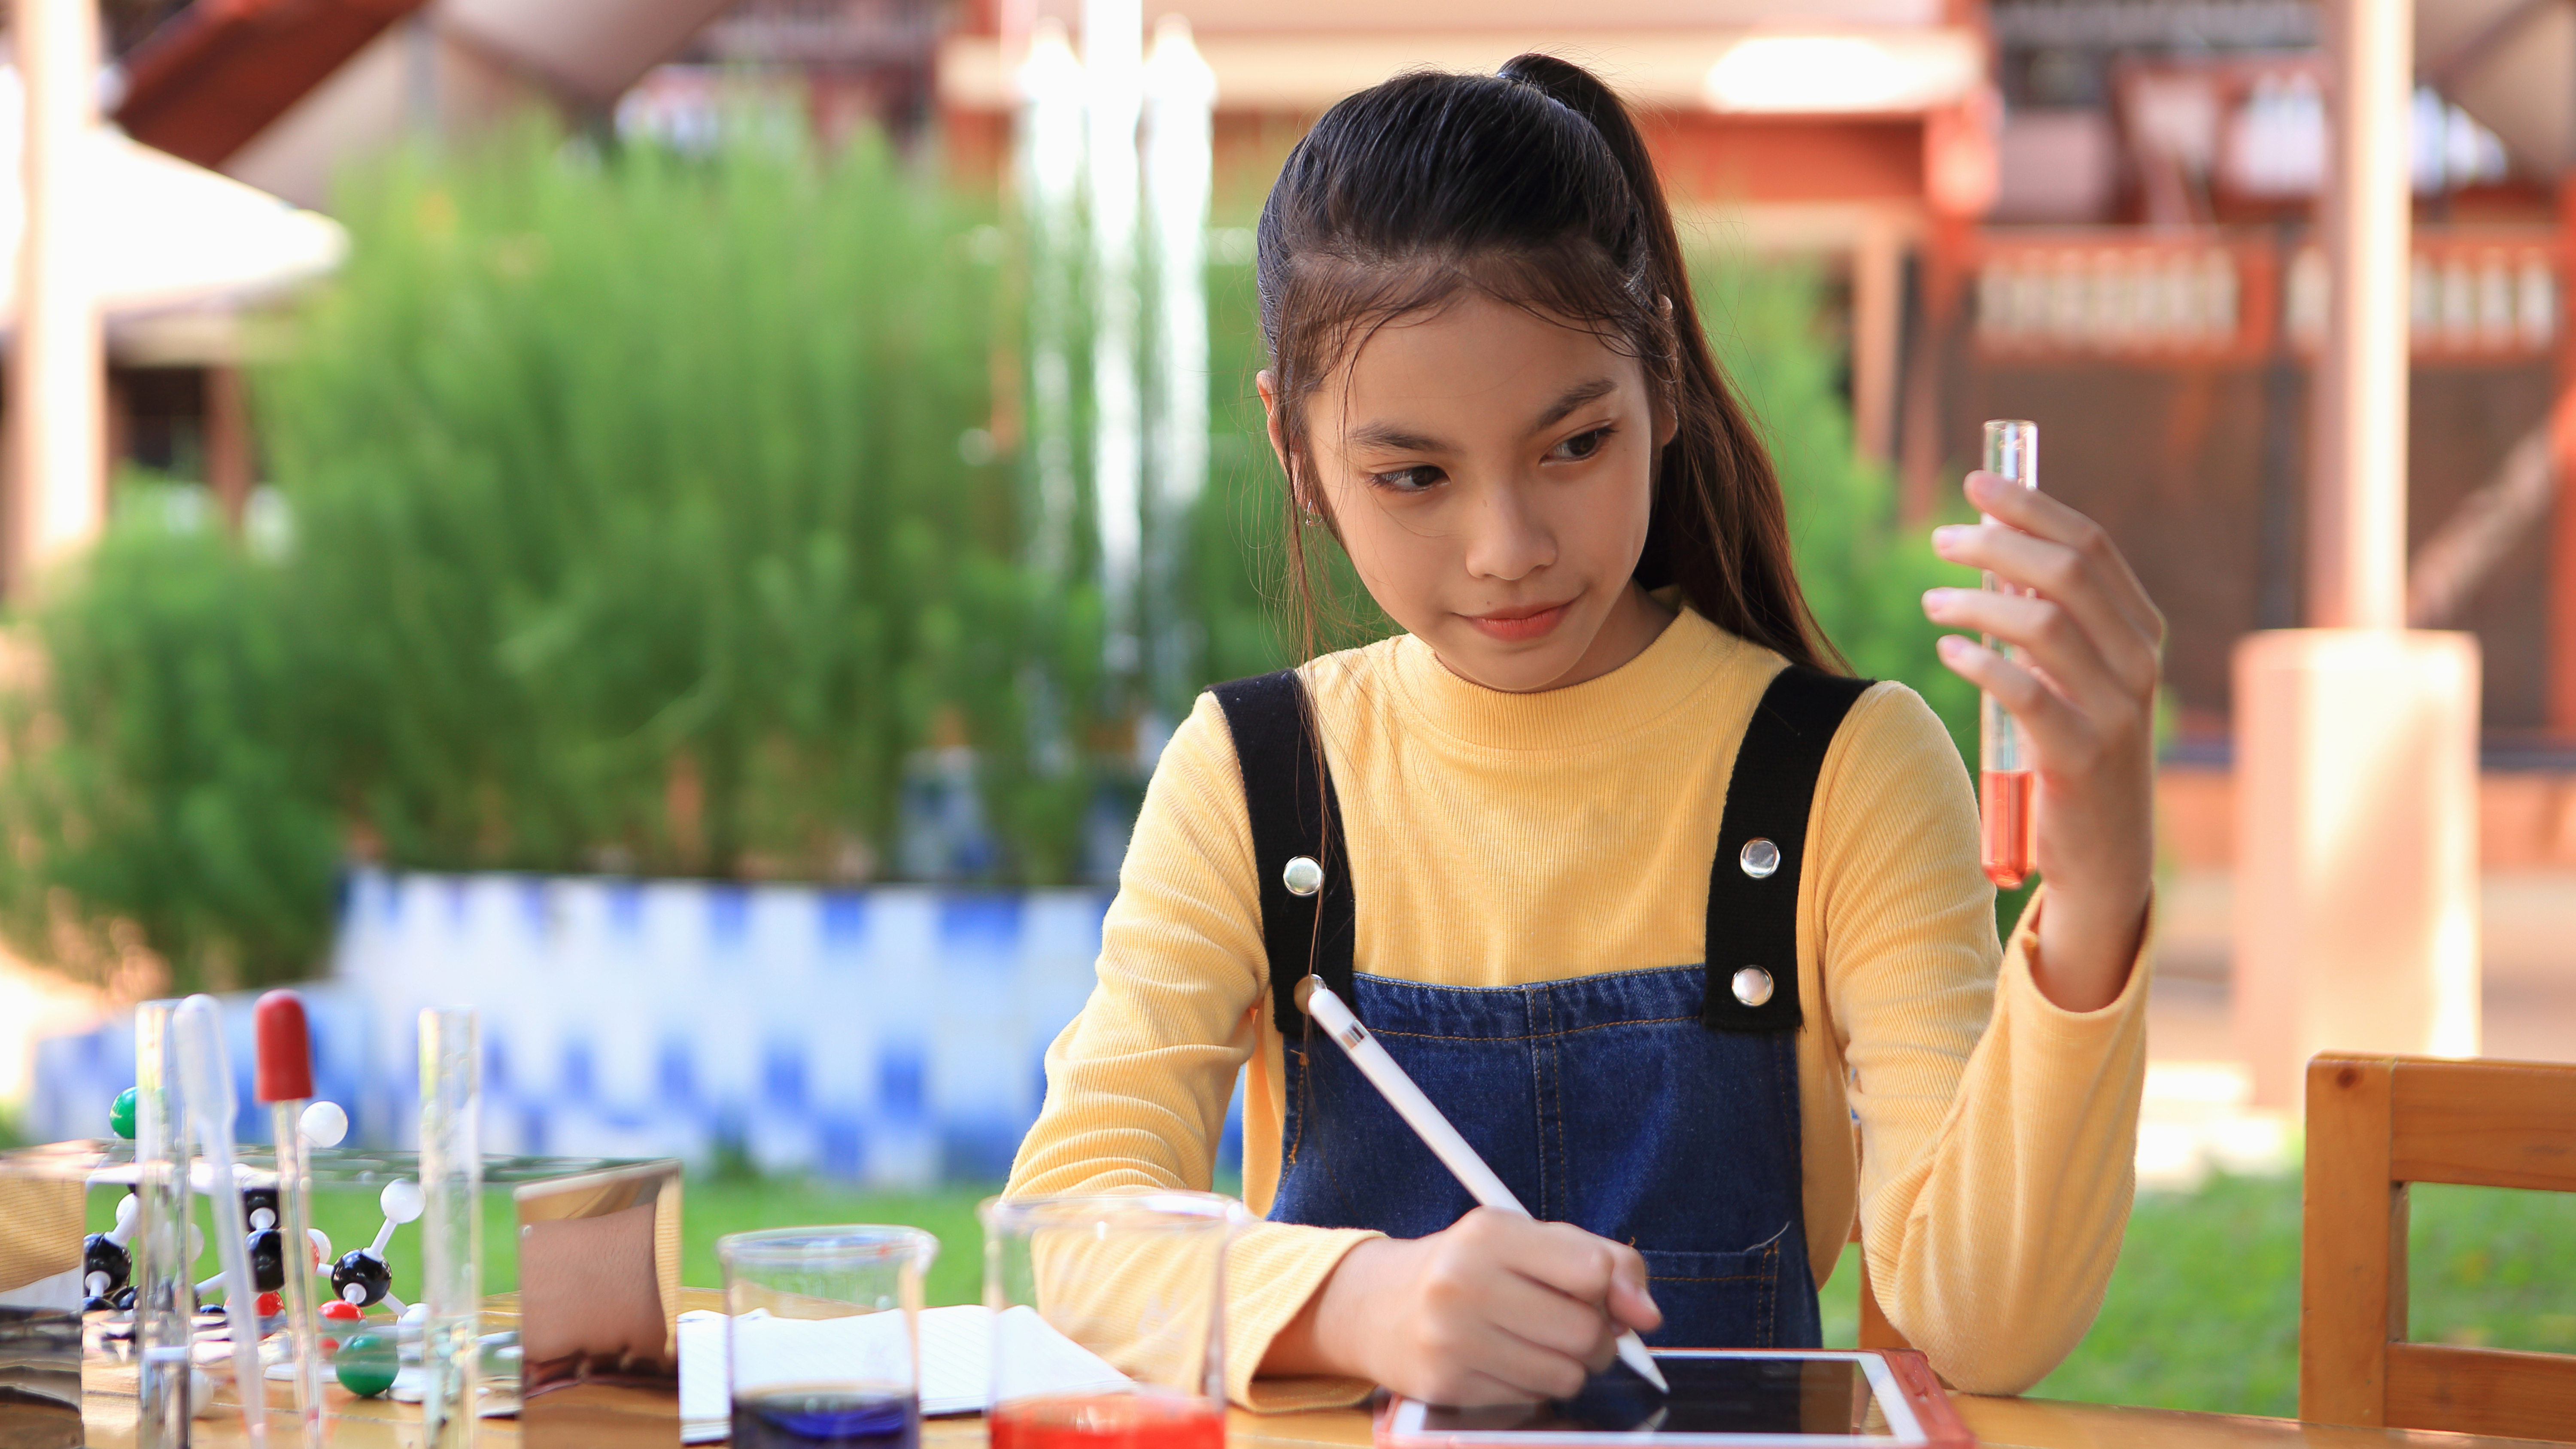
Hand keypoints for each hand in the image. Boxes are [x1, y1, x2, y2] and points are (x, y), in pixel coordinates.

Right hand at [1260, 1208, 1660, 1404]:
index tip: (1602, 1296)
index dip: (1614, 1291)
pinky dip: (1532, 1387)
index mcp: (1489, 1232)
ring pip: (1565, 1376)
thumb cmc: (1471, 1268)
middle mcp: (1463, 1282)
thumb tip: (1649, 1316)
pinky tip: (1503, 1362)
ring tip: (1535, 1344)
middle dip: (1596, 1338)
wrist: (1378, 1306)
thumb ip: (1604, 1261)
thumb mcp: (1530, 1240)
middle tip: (1571, 1327)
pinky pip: (1531, 1401)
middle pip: (1585, 1332)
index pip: (1593, 1270)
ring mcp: (1450, 1338)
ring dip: (1567, 1367)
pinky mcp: (1446, 1386)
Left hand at [1924, 470, 2164, 1012]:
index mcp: (2141, 632)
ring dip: (1977, 601)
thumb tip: (1995, 554)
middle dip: (1998, 540)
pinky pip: (2027, 692)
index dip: (2032, 506)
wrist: (2103, 857)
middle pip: (2068, 571)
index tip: (1975, 483)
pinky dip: (1981, 663)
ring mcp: (2117, 710)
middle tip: (1939, 538)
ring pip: (2046, 623)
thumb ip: (2052, 620)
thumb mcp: (2075, 678)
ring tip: (1932, 602)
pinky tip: (1947, 652)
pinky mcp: (2082, 756)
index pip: (2091, 545)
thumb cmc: (2074, 754)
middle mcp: (2139, 662)